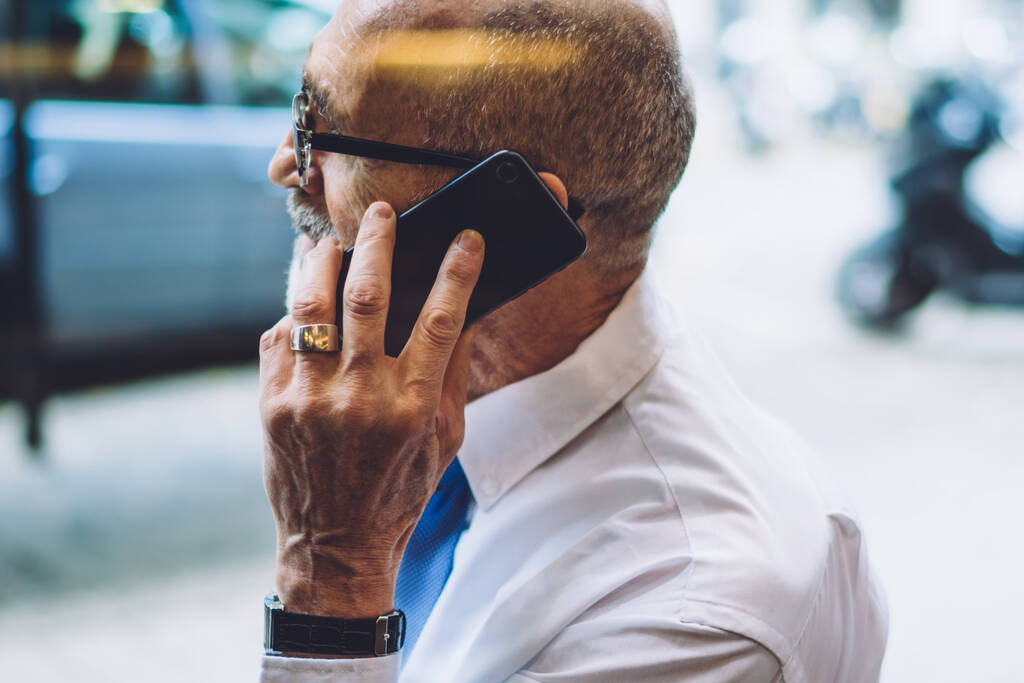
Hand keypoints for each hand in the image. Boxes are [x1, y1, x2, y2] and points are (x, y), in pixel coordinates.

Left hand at [258, 201, 483, 617]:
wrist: (334, 543)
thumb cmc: (400, 490)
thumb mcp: (445, 439)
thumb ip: (450, 374)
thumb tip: (464, 312)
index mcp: (412, 406)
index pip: (441, 318)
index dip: (457, 270)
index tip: (467, 238)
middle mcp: (359, 396)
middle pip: (368, 295)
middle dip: (378, 242)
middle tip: (383, 213)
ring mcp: (309, 398)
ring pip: (312, 304)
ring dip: (323, 262)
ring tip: (333, 243)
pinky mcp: (273, 403)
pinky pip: (281, 336)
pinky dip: (296, 312)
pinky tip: (309, 303)